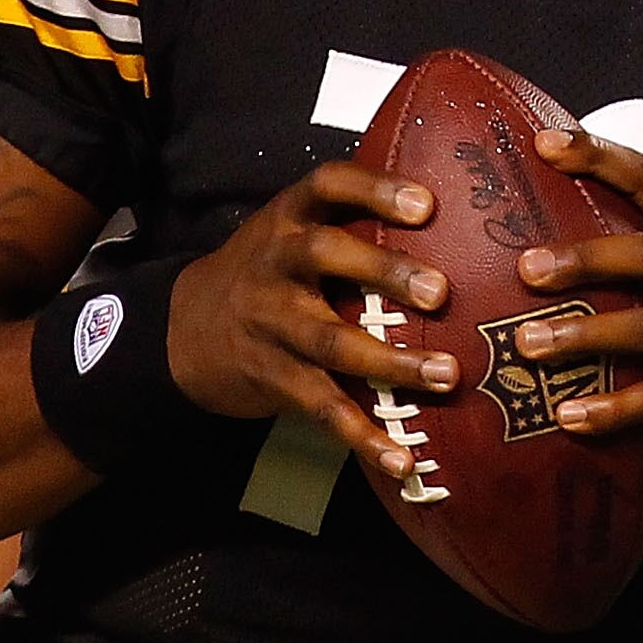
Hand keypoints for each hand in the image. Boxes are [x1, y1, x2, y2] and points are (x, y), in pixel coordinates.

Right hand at [168, 162, 460, 479]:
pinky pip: (320, 405)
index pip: (327, 185)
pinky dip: (362, 434)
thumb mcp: (291, 232)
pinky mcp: (272, 376)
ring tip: (445, 375)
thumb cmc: (269, 274)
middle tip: (440, 291)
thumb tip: (457, 219)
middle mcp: (276, 263)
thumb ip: (351, 222)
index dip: (373, 189)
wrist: (185, 329)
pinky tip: (401, 457)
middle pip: (326, 255)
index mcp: (289, 219)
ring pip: (331, 340)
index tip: (425, 204)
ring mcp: (270, 322)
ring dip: (391, 362)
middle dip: (385, 271)